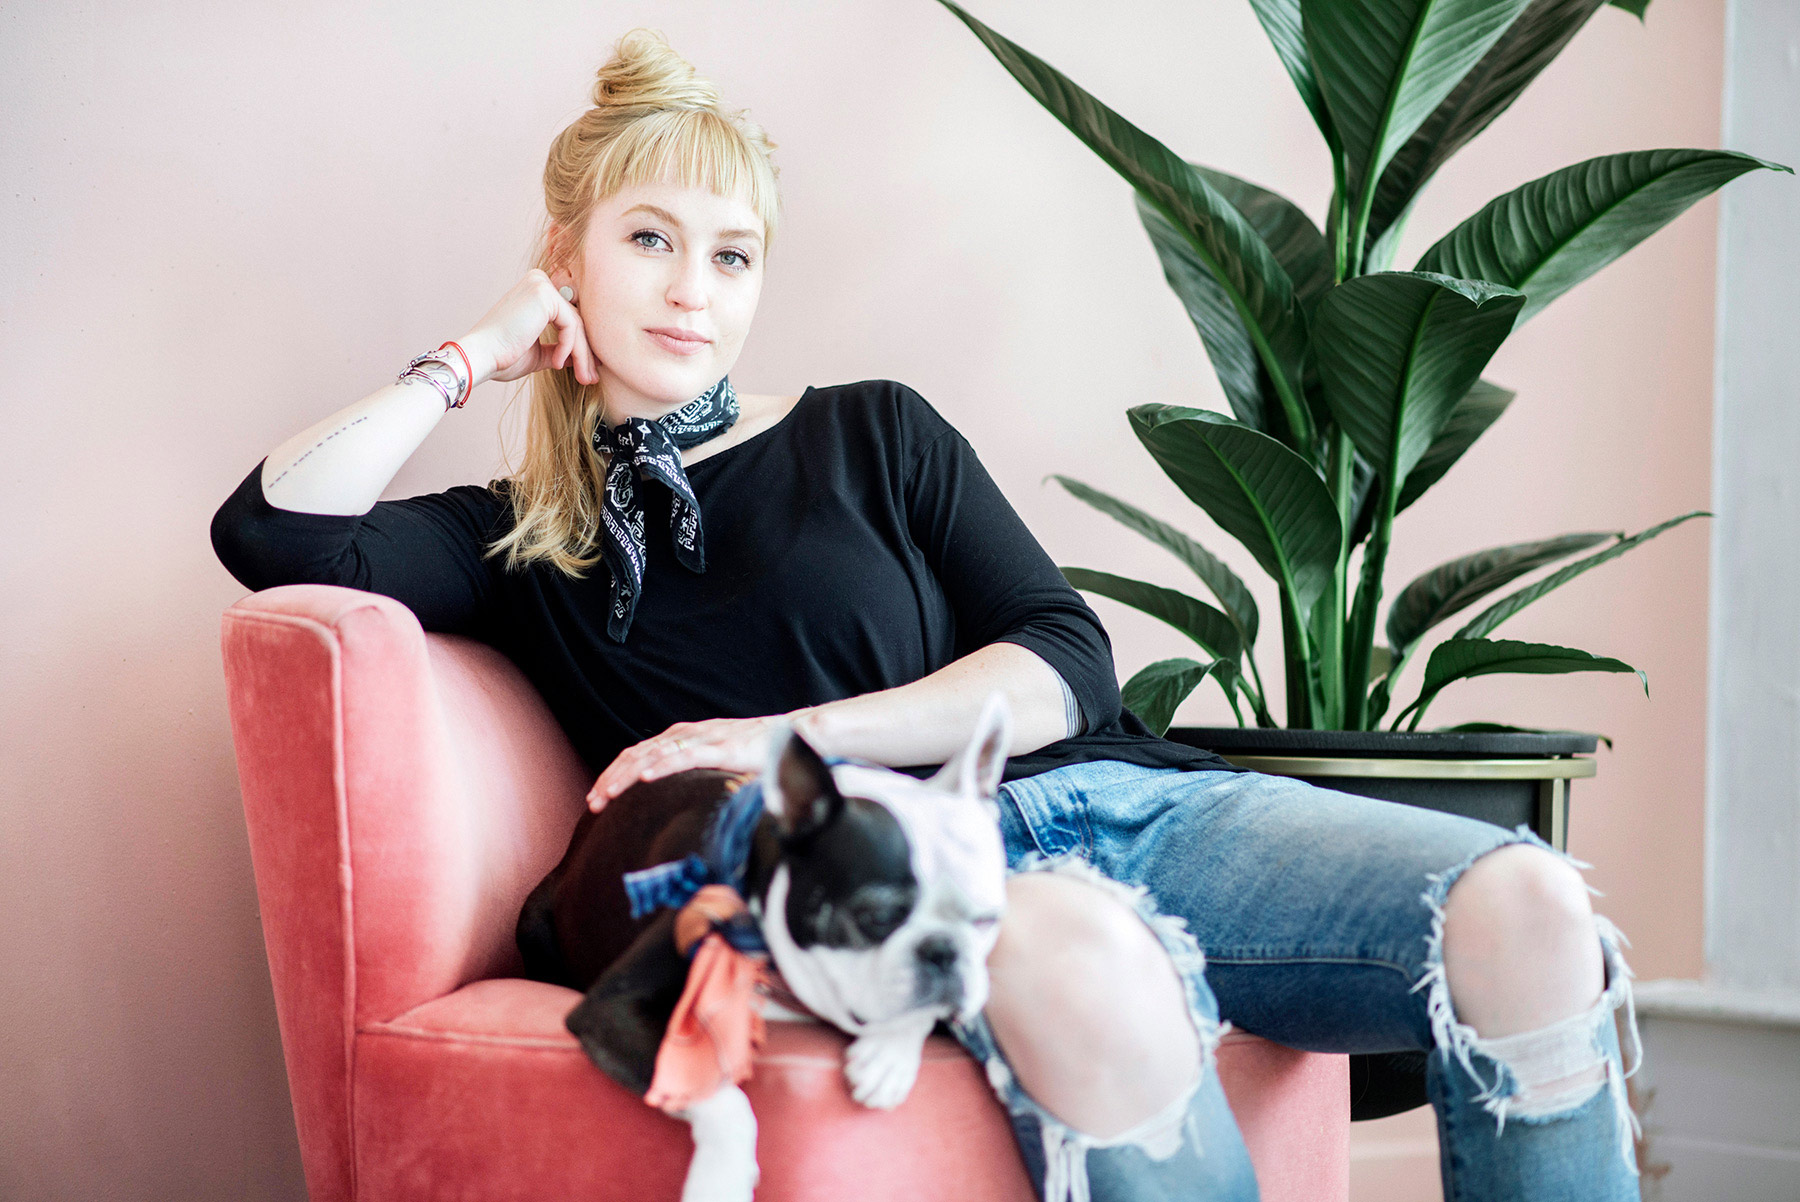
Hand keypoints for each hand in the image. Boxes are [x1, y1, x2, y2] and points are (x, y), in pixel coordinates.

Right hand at [457, 269, 599, 389]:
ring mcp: (541, 285)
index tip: (589, 371)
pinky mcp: (544, 294)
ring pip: (576, 325)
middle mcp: (539, 281)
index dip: (581, 346)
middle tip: (592, 378)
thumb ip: (559, 350)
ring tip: (584, 378)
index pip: (569, 318)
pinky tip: (557, 363)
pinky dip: (569, 347)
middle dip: (586, 353)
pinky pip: (571, 325)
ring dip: (583, 355)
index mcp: (535, 291)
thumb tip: (581, 358)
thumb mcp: (538, 353)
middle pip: (575, 320)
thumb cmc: (502, 356)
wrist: (481, 356)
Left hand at [587, 714, 800, 811]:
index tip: (596, 797)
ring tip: (607, 794)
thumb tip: (674, 806)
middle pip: (637, 754)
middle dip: (611, 778)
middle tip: (592, 802)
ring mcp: (704, 738)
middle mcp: (687, 734)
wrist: (793, 736)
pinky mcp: (722, 747)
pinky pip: (685, 756)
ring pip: (654, 755)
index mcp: (682, 737)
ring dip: (626, 775)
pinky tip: (645, 778)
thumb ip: (693, 776)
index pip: (638, 754)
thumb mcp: (715, 764)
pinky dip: (662, 765)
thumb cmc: (755, 752)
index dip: (613, 774)